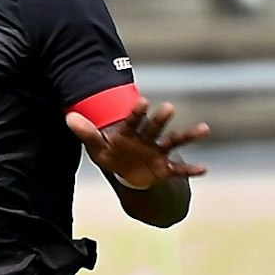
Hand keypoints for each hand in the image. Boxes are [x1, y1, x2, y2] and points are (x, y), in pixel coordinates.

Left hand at [66, 99, 209, 188]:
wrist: (125, 173)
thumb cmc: (112, 155)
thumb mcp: (96, 147)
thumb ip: (86, 133)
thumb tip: (69, 117)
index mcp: (129, 132)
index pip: (133, 120)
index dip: (137, 112)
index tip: (143, 101)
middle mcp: (146, 139)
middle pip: (154, 127)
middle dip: (160, 119)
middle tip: (169, 108)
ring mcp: (158, 152)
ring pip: (174, 141)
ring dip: (188, 135)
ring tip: (205, 129)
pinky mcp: (164, 168)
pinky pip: (179, 169)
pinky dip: (191, 170)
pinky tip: (204, 169)